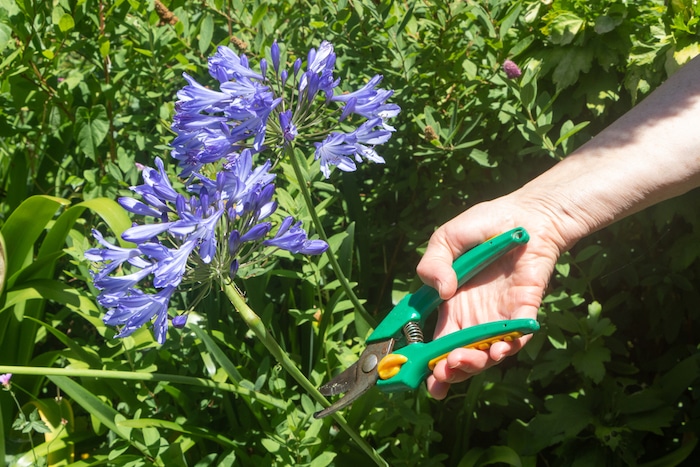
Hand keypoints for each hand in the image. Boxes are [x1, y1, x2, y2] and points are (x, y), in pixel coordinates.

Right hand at [416, 195, 564, 398]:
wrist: (526, 215)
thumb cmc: (485, 225)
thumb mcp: (446, 239)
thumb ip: (432, 263)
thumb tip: (441, 291)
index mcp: (452, 306)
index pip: (438, 342)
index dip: (429, 362)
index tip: (421, 375)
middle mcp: (475, 317)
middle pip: (462, 355)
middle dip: (452, 371)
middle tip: (443, 371)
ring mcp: (501, 316)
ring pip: (488, 353)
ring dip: (476, 363)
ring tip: (463, 359)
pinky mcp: (525, 310)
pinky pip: (518, 336)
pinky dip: (509, 346)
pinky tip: (499, 350)